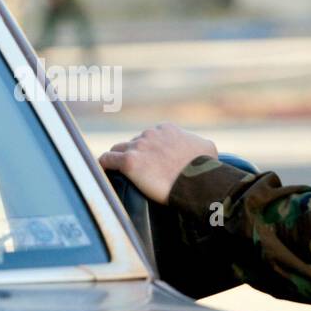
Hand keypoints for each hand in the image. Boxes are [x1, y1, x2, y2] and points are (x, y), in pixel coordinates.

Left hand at [98, 122, 216, 204]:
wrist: (198, 181)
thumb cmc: (205, 168)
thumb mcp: (207, 148)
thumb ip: (197, 144)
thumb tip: (199, 149)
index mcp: (166, 129)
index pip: (150, 137)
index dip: (148, 150)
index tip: (150, 162)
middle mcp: (151, 134)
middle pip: (133, 143)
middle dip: (135, 155)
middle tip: (137, 172)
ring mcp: (138, 146)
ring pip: (118, 149)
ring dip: (118, 158)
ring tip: (116, 172)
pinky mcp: (129, 162)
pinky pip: (107, 160)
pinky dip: (104, 165)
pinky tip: (103, 172)